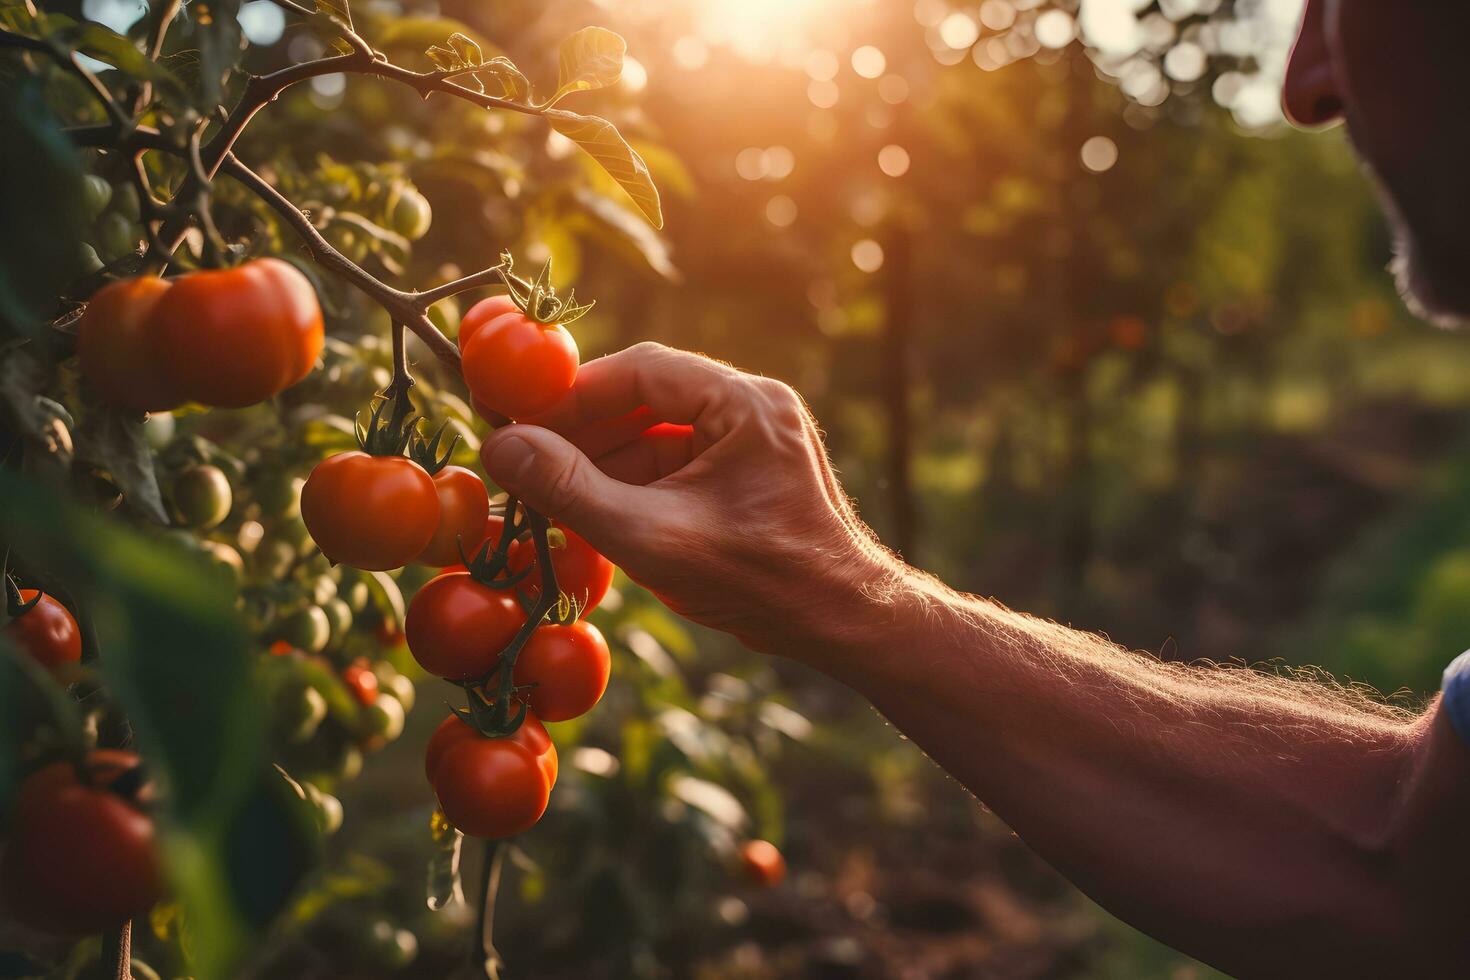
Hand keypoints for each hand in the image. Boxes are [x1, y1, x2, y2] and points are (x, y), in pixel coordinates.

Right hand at [479, 342, 896, 657]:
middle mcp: (752, 408)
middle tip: (524, 460)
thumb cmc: (759, 581)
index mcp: (744, 403)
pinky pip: (678, 462)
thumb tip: (500, 447)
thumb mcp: (651, 536)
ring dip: (603, 462)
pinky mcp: (748, 474)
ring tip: (550, 496)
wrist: (841, 624)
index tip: (518, 421)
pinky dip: (634, 484)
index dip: (572, 394)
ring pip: (658, 433)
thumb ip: (572, 490)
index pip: (640, 370)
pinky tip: (593, 514)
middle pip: (647, 397)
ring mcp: (753, 440)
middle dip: (583, 431)